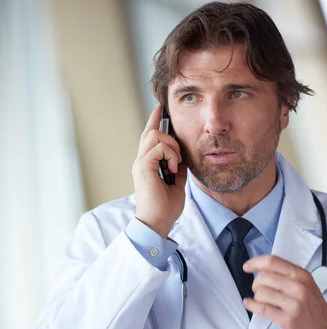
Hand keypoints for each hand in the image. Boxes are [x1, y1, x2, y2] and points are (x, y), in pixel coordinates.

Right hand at [133, 104, 186, 237]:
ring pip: (154, 135)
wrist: (158, 222)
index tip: (160, 107)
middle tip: (178, 153)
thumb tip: (183, 156)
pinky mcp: (143, 167)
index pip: (149, 135)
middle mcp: (141, 160)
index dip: (154, 119)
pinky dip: (170, 155)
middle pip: (150, 131)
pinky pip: (158, 147)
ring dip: (171, 146)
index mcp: (147, 163)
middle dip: (168, 133)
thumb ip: (177, 166)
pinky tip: (174, 168)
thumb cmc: (166, 207)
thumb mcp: (177, 182)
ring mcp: (140, 163)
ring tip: (176, 164)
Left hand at [243, 255, 326, 328]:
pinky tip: (249, 304)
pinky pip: (262, 308)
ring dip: (257, 297)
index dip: (256, 263)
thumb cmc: (312, 306)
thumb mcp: (305, 284)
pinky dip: (252, 305)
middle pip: (264, 277)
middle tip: (259, 290)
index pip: (273, 262)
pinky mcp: (287, 319)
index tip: (247, 267)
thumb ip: (286, 275)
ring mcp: (293, 303)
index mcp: (301, 275)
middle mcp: (298, 286)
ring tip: (262, 301)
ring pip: (261, 293)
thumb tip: (261, 270)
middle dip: (256, 283)